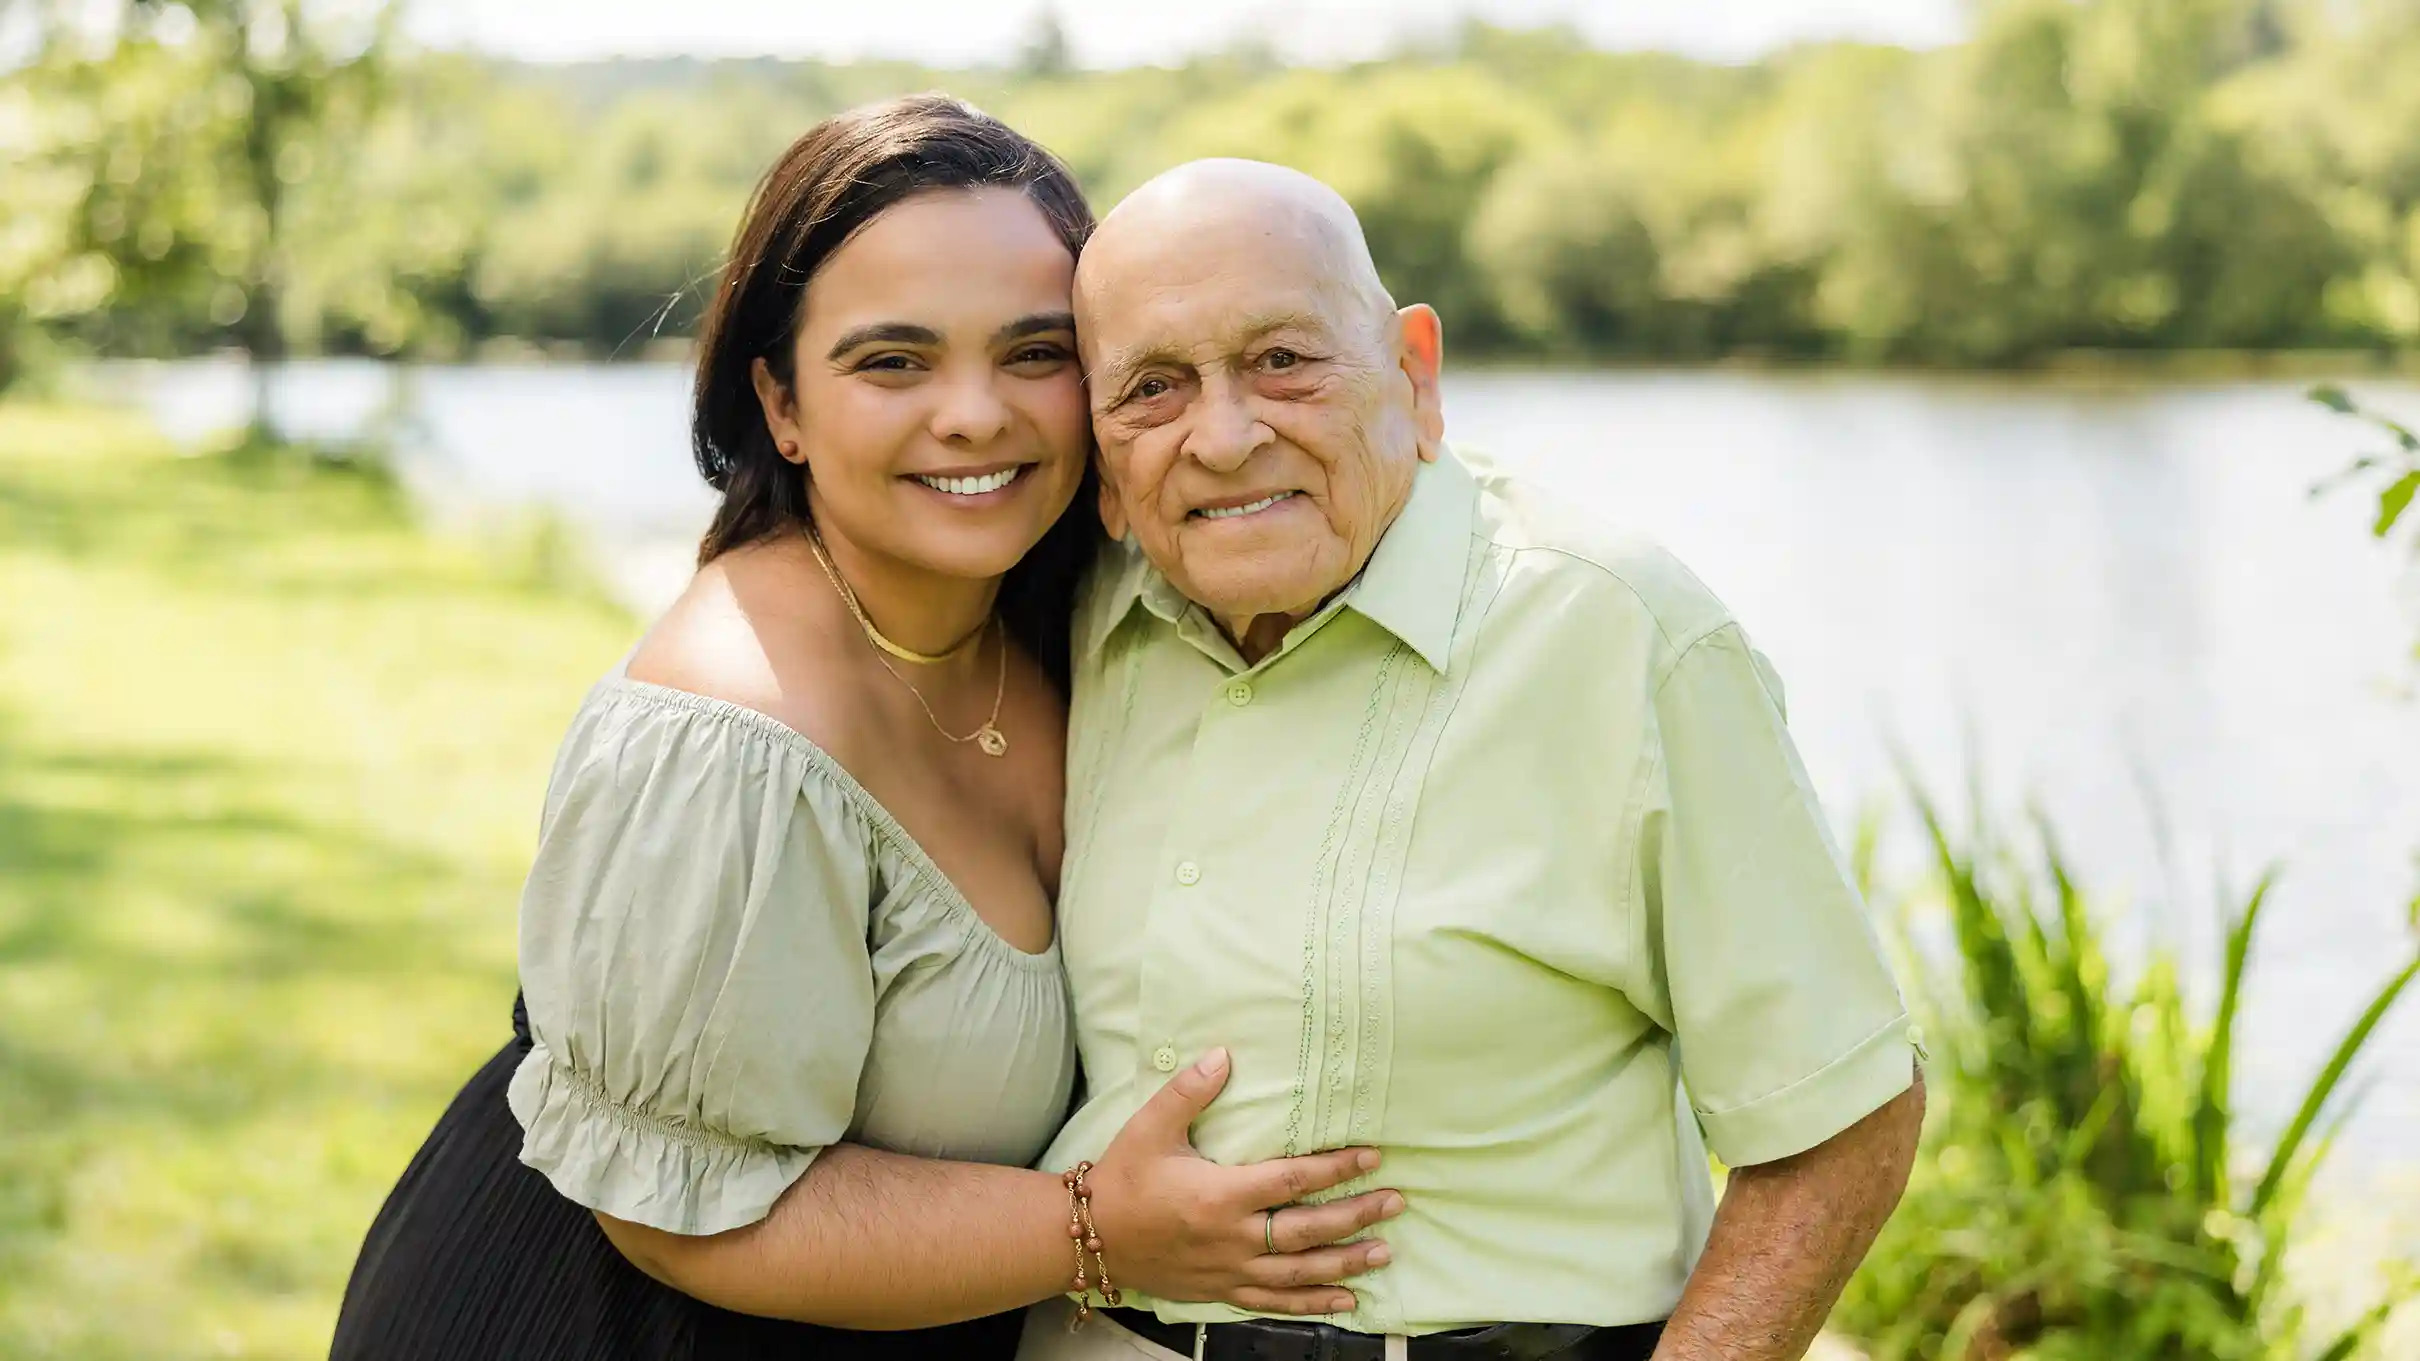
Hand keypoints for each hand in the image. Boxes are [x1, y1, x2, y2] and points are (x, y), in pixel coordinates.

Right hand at [1083, 1048, 1404, 1315]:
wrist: (1089, 1239)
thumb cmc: (1122, 1179)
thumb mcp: (1150, 1128)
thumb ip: (1189, 1092)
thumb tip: (1223, 1055)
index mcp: (1220, 1195)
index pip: (1292, 1181)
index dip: (1335, 1168)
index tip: (1371, 1157)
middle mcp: (1232, 1238)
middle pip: (1307, 1229)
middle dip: (1356, 1215)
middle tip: (1395, 1202)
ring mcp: (1229, 1270)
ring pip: (1299, 1272)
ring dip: (1345, 1262)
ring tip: (1382, 1251)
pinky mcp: (1222, 1291)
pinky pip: (1275, 1301)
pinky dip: (1312, 1303)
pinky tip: (1345, 1300)